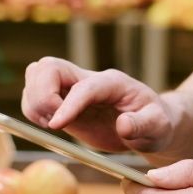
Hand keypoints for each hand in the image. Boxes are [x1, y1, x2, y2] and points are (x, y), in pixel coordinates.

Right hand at [22, 57, 174, 153]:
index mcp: (113, 83)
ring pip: (36, 75)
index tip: (56, 126)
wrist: (151, 125)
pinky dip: (33, 109)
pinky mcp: (62, 101)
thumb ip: (144, 125)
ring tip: (52, 125)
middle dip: (41, 95)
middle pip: (49, 66)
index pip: (84, 86)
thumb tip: (123, 125)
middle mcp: (89, 79)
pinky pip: (35, 94)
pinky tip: (49, 125)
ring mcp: (73, 88)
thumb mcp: (159, 127)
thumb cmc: (157, 124)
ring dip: (34, 102)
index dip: (67, 104)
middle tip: (54, 123)